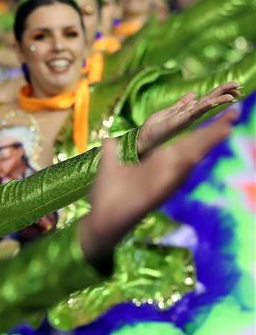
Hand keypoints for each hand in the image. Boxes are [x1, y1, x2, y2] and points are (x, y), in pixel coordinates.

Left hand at [80, 107, 235, 265]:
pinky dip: (183, 167)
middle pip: (194, 148)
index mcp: (158, 163)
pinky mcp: (156, 194)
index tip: (220, 116)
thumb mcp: (110, 166)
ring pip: (188, 160)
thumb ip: (113, 151)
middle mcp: (166, 171)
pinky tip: (195, 155)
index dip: (202, 130)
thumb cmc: (108, 195)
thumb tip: (109, 139)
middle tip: (234, 115)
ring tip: (225, 127)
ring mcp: (163, 182)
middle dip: (212, 133)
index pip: (185, 143)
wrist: (100, 220)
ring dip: (205, 145)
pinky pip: (173, 179)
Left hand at [137, 82, 239, 156]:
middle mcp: (190, 115)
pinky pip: (194, 112)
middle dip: (224, 93)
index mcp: (189, 111)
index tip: (233, 86)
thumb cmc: (156, 126)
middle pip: (210, 101)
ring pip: (205, 106)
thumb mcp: (170, 110)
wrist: (144, 137)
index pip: (207, 99)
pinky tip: (213, 101)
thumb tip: (193, 94)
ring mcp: (186, 118)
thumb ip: (182, 103)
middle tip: (238, 86)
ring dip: (219, 99)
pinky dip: (204, 106)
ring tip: (232, 94)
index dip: (220, 92)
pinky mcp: (180, 121)